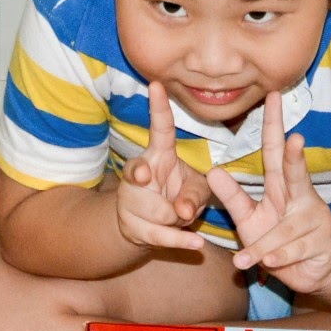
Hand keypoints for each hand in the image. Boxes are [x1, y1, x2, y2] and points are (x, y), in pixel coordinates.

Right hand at [116, 81, 208, 251]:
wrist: (148, 227)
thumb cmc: (179, 196)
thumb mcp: (198, 189)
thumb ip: (196, 194)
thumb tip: (183, 209)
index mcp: (160, 156)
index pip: (159, 129)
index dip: (158, 108)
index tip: (156, 85)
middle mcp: (141, 172)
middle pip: (142, 173)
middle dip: (154, 186)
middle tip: (166, 195)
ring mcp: (133, 199)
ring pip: (157, 210)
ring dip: (177, 219)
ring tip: (183, 220)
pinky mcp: (133, 225)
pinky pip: (160, 235)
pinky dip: (180, 241)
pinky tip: (196, 246)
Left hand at [206, 91, 330, 293]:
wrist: (312, 271)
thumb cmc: (277, 239)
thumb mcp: (249, 218)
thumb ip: (232, 197)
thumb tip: (212, 171)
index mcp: (282, 187)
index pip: (275, 152)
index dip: (273, 126)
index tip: (272, 97)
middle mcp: (301, 198)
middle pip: (295, 174)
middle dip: (294, 157)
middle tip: (295, 138)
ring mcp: (314, 220)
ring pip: (283, 229)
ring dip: (264, 244)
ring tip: (249, 257)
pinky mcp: (321, 243)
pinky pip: (290, 251)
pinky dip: (274, 258)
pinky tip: (267, 263)